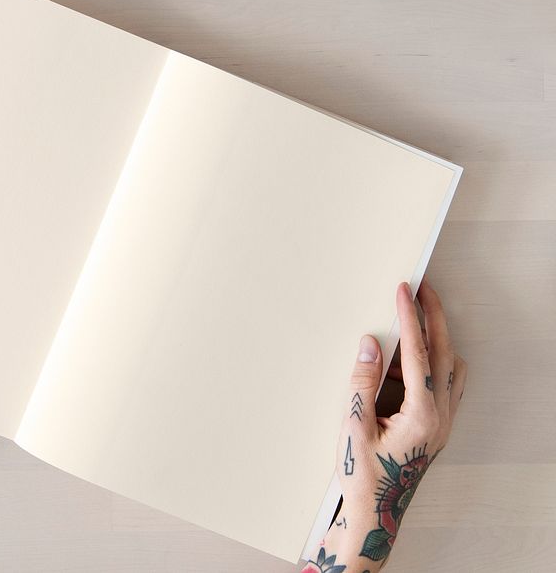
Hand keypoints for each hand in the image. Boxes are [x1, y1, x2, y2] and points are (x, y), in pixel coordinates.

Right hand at [302, 281, 466, 571]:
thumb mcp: (353, 427)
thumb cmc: (363, 477)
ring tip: (409, 325)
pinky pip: (446, 385)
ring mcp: (443, 422)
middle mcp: (441, 415)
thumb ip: (361, 382)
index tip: (403, 291)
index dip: (409, 318)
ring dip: (435, 341)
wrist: (375, 515)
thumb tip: (370, 343)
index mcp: (421, 413)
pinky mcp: (437, 427)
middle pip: (444, 353)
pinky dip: (432, 364)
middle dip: (434, 317)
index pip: (417, 353)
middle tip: (421, 289)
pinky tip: (407, 364)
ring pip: (450, 368)